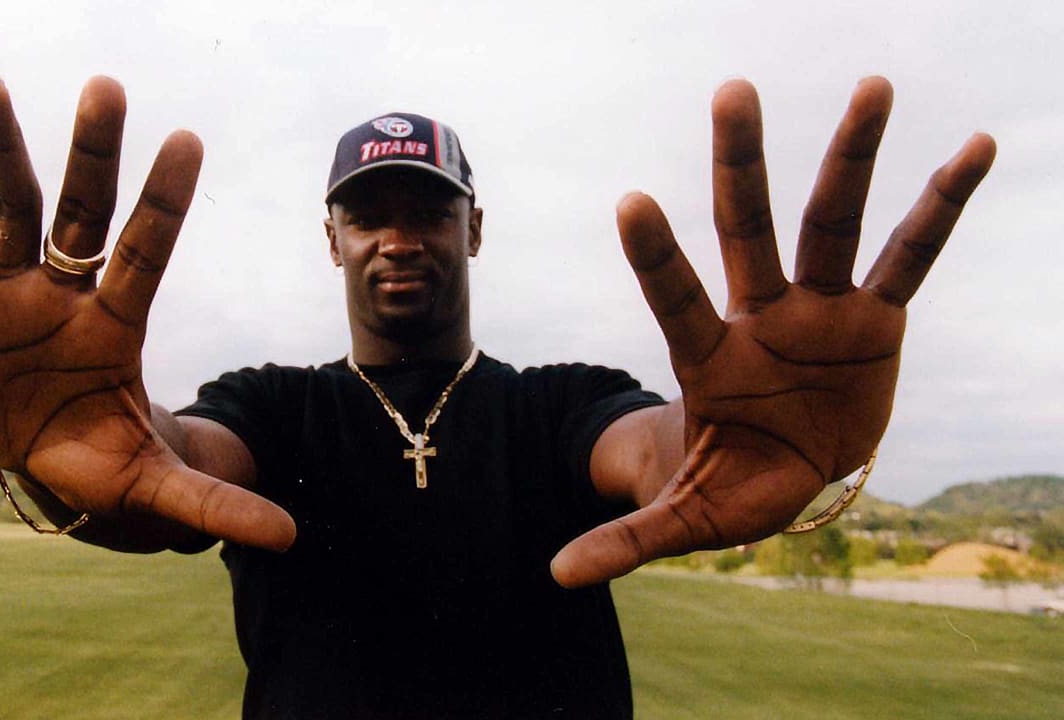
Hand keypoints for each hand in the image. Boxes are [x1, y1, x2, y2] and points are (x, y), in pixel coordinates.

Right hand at [0, 76, 294, 550]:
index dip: (164, 203)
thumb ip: (216, 505)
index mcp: (120, 325)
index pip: (148, 254)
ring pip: (7, 211)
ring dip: (0, 151)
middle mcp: (69, 295)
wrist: (49, 464)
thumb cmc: (108, 462)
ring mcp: (10, 296)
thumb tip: (291, 539)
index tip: (187, 140)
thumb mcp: (158, 488)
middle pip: (85, 213)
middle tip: (107, 87)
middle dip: (94, 156)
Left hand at [552, 77, 993, 586]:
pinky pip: (912, 256)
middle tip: (733, 91)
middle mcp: (761, 317)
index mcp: (709, 359)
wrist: (791, 467)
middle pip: (748, 229)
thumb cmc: (732, 482)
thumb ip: (628, 539)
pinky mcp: (876, 320)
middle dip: (742, 165)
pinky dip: (941, 207)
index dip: (656, 257)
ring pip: (834, 222)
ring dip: (853, 157)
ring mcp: (820, 310)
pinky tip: (973, 147)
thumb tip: (556, 577)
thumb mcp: (685, 517)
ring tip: (875, 84)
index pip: (676, 300)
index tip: (631, 201)